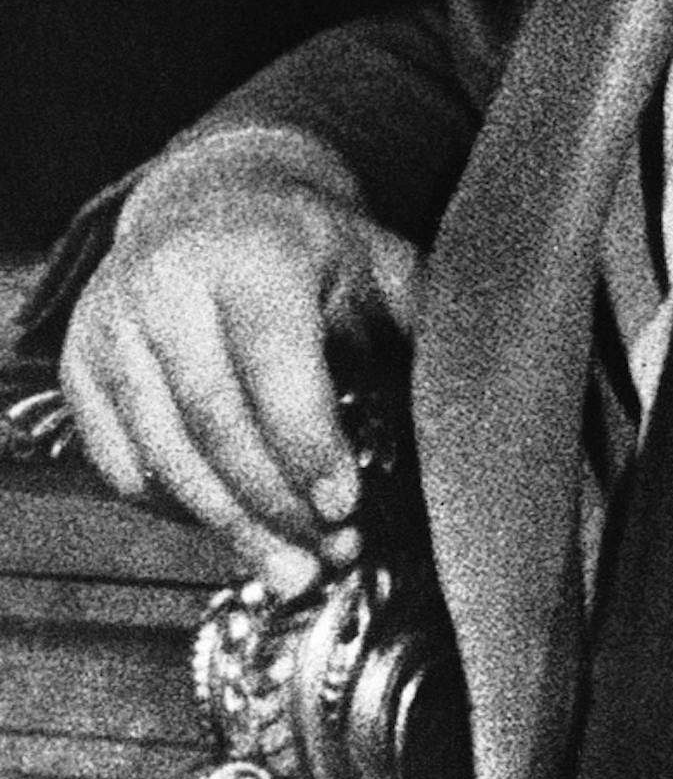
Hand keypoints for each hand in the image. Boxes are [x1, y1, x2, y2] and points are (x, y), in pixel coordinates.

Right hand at [60, 130, 421, 596]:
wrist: (211, 206)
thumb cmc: (312, 253)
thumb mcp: (380, 267)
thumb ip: (428, 326)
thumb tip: (489, 408)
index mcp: (252, 254)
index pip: (274, 365)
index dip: (308, 445)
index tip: (345, 507)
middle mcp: (166, 284)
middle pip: (214, 423)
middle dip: (275, 506)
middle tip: (329, 558)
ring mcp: (110, 324)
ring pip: (161, 455)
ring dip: (229, 528)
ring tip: (290, 571)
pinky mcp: (77, 363)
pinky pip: (121, 463)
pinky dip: (177, 509)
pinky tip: (233, 528)